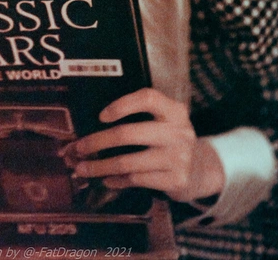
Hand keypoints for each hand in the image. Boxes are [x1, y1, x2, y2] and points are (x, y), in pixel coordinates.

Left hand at [72, 87, 224, 202]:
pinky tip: (106, 180)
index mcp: (174, 110)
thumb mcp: (165, 121)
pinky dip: (116, 180)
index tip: (101, 116)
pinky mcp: (175, 180)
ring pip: (127, 162)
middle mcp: (178, 131)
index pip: (147, 98)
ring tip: (81, 169)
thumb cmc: (170, 140)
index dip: (122, 105)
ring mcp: (178, 158)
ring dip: (99, 166)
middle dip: (96, 142)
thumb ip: (139, 117)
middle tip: (77, 148)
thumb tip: (92, 123)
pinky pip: (135, 180)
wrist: (200, 170)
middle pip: (128, 134)